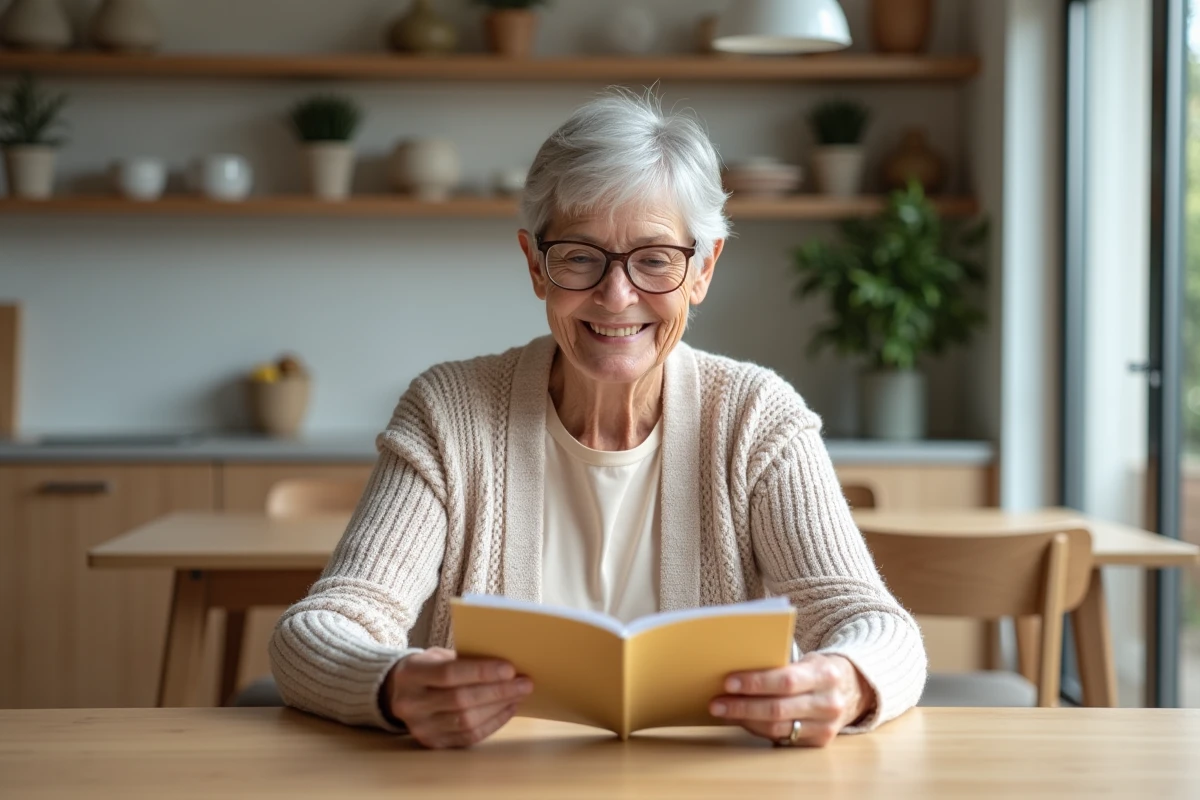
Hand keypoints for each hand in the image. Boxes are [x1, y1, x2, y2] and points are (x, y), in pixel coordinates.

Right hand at [382, 647, 533, 748]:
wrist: (399, 692)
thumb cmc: (428, 668)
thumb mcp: (437, 655)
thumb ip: (464, 660)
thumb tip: (506, 667)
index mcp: (411, 674)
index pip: (449, 674)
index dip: (481, 672)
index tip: (510, 669)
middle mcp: (410, 703)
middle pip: (461, 700)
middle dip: (498, 691)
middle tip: (524, 683)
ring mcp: (420, 727)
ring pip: (467, 721)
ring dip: (499, 707)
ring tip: (519, 695)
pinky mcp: (432, 743)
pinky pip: (469, 737)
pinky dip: (492, 723)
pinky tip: (507, 709)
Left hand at [709, 653, 873, 746]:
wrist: (853, 688)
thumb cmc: (816, 669)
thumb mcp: (806, 659)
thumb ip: (779, 663)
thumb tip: (733, 667)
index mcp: (825, 674)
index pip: (786, 680)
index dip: (755, 682)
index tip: (728, 681)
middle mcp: (829, 703)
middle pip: (778, 708)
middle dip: (743, 706)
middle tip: (716, 702)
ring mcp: (827, 726)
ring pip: (777, 728)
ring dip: (745, 720)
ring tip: (722, 711)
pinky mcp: (820, 741)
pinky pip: (782, 738)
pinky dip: (758, 729)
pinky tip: (741, 720)